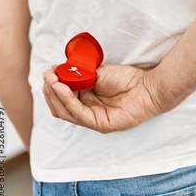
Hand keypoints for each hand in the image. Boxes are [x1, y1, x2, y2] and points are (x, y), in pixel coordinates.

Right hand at [43, 64, 162, 133]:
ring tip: (53, 80)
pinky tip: (62, 87)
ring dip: (56, 95)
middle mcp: (88, 111)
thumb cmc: (127, 79)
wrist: (148, 85)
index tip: (49, 71)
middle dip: (51, 90)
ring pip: (66, 112)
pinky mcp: (101, 124)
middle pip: (60, 107)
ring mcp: (94, 119)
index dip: (53, 86)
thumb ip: (78, 75)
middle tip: (48, 75)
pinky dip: (68, 100)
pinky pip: (79, 114)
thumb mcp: (97, 73)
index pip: (61, 99)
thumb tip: (58, 70)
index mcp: (86, 100)